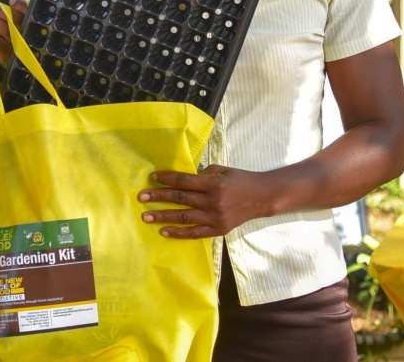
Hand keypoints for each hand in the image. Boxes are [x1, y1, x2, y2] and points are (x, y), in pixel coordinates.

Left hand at [137, 164, 270, 238]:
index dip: (167, 179)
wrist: (262, 197)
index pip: (184, 181)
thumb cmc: (240, 180)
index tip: (153, 178)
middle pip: (180, 199)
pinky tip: (164, 231)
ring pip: (184, 217)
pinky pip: (195, 233)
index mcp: (214, 184)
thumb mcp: (222, 170)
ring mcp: (215, 218)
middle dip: (159, 197)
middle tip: (142, 197)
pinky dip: (179, 233)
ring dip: (163, 217)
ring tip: (146, 216)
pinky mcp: (218, 230)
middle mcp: (213, 202)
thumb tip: (181, 178)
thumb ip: (202, 175)